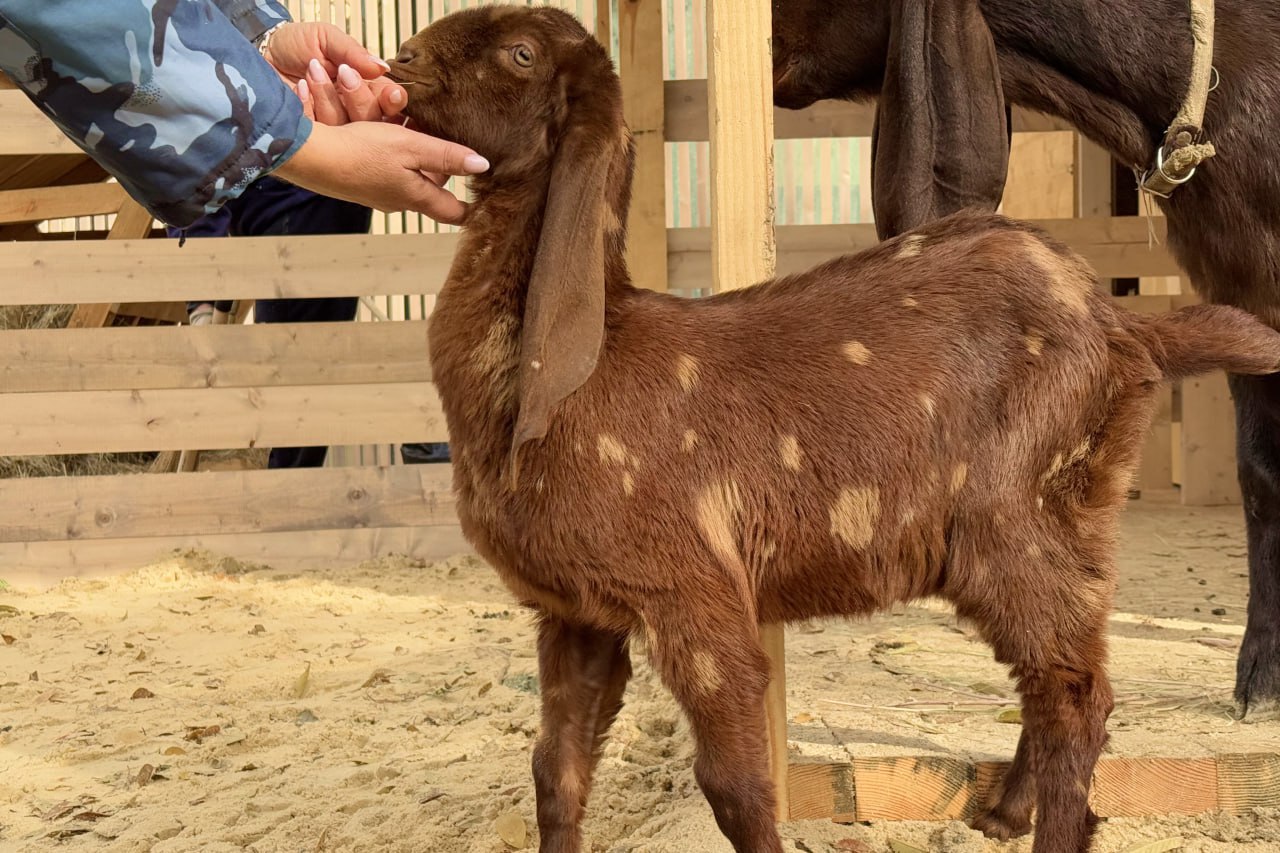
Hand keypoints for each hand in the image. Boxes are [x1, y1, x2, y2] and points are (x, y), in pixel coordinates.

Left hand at [263, 21, 405, 123]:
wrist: (261, 53)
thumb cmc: (295, 43)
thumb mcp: (327, 39)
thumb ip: (354, 53)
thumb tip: (382, 68)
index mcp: (365, 87)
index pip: (389, 101)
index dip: (392, 101)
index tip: (390, 95)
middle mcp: (352, 110)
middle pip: (373, 120)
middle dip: (360, 97)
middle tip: (343, 74)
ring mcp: (333, 128)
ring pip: (346, 129)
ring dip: (329, 96)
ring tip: (311, 71)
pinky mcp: (311, 138)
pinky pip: (319, 134)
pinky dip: (308, 106)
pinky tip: (299, 89)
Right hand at [272, 121, 489, 223]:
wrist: (311, 156)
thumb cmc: (362, 152)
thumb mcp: (411, 146)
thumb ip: (447, 156)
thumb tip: (483, 166)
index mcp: (416, 197)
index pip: (454, 213)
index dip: (471, 208)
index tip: (484, 199)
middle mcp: (399, 202)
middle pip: (432, 188)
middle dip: (440, 167)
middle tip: (445, 141)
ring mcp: (377, 195)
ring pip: (408, 175)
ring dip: (414, 155)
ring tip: (414, 129)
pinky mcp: (359, 184)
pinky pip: (386, 168)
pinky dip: (391, 152)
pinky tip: (384, 132)